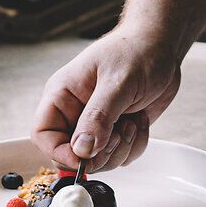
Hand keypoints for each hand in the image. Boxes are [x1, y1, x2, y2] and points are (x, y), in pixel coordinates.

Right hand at [31, 28, 183, 172]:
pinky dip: (135, 145)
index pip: (43, 134)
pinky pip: (120, 156)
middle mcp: (76, 112)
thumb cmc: (136, 51)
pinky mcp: (117, 130)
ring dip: (120, 149)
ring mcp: (98, 124)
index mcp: (63, 95)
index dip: (59, 152)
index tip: (84, 159)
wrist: (162, 47)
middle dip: (99, 154)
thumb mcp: (117, 83)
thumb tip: (82, 149)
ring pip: (98, 160)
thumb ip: (98, 117)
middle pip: (71, 154)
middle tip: (118, 134)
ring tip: (132, 121)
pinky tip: (140, 120)